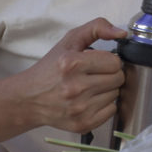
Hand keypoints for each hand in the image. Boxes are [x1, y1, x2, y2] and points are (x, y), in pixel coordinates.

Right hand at [0, 17, 126, 140]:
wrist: (28, 99)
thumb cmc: (51, 68)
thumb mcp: (70, 40)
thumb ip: (97, 27)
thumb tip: (122, 33)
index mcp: (72, 64)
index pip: (115, 62)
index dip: (108, 60)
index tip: (98, 62)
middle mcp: (75, 88)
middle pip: (118, 78)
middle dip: (109, 74)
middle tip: (94, 74)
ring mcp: (79, 108)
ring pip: (116, 94)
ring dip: (107, 89)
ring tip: (89, 87)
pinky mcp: (82, 124)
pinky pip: (112, 111)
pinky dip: (105, 105)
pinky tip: (90, 100)